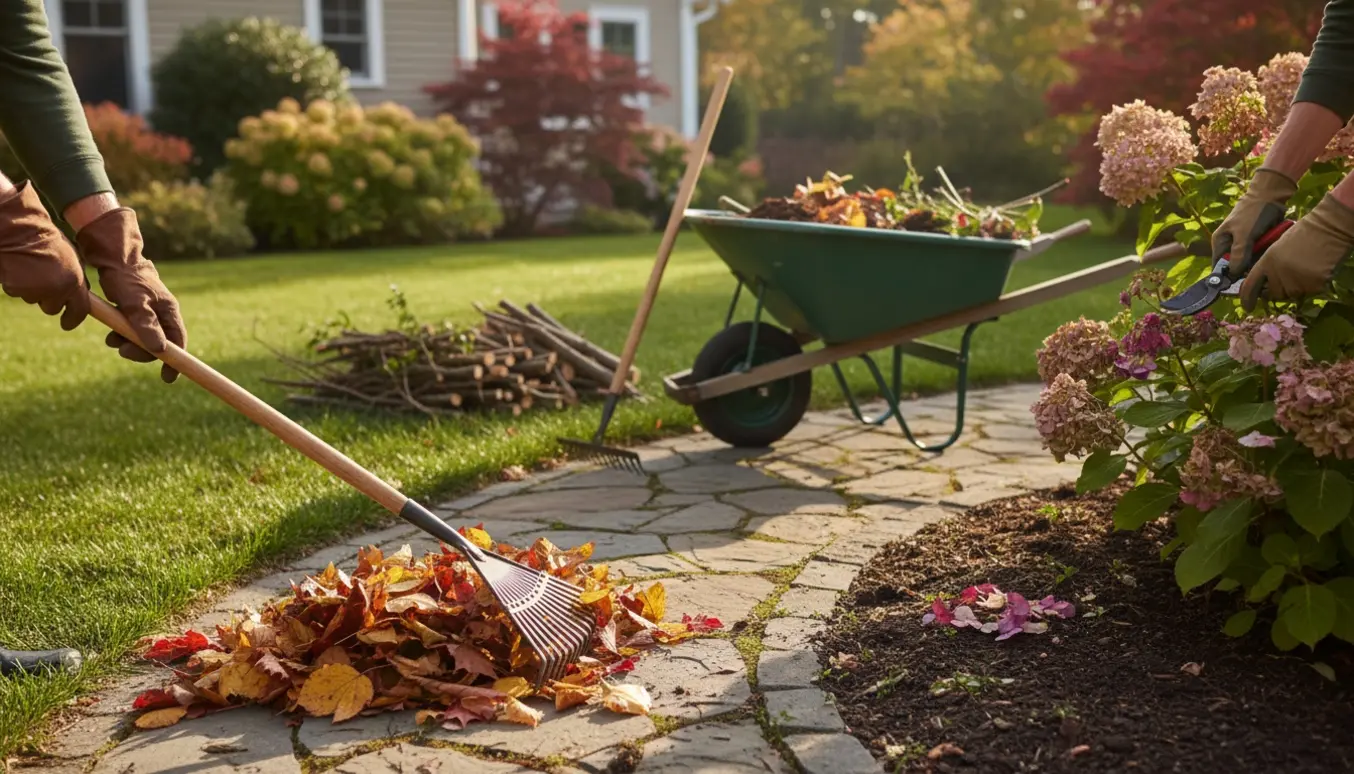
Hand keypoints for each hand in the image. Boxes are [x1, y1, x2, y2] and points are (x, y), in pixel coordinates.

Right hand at [0, 181, 89, 328]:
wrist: (20, 230)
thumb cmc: (48, 241)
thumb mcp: (72, 259)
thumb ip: (76, 279)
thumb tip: (79, 297)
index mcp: (74, 282)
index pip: (79, 310)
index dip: (73, 319)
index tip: (67, 324)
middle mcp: (56, 290)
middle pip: (53, 308)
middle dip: (49, 299)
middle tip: (45, 280)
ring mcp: (35, 291)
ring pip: (35, 300)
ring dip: (34, 290)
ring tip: (32, 268)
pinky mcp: (15, 289)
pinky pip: (19, 293)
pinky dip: (19, 284)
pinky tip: (20, 268)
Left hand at [74, 206, 186, 382]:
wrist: (114, 257)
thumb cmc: (126, 278)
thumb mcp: (135, 305)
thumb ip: (147, 327)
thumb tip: (161, 351)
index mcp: (169, 312)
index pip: (178, 343)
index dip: (175, 362)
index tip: (167, 378)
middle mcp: (164, 313)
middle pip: (159, 344)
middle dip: (140, 351)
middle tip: (121, 351)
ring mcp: (151, 312)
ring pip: (145, 338)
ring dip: (128, 343)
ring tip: (111, 340)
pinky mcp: (138, 310)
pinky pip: (135, 330)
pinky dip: (124, 334)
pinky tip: (112, 332)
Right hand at [1216, 168, 1297, 280]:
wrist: (1271, 196)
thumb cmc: (1253, 213)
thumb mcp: (1244, 235)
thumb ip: (1239, 255)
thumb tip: (1234, 274)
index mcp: (1220, 242)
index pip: (1219, 266)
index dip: (1227, 277)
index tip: (1238, 284)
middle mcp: (1229, 245)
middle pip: (1235, 266)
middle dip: (1245, 270)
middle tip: (1256, 273)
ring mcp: (1243, 244)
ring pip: (1248, 262)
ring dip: (1256, 262)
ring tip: (1264, 261)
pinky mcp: (1256, 242)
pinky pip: (1258, 255)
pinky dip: (1263, 256)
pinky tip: (1269, 255)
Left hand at [1238, 194, 1353, 310]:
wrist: (1329, 228)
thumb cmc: (1303, 234)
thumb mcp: (1277, 247)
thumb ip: (1268, 266)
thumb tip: (1262, 283)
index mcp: (1267, 262)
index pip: (1250, 286)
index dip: (1247, 298)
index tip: (1248, 306)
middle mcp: (1279, 274)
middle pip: (1274, 294)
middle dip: (1278, 289)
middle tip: (1288, 277)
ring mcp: (1297, 281)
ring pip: (1292, 294)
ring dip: (1296, 287)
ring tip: (1304, 268)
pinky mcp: (1315, 285)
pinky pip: (1310, 291)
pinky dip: (1312, 284)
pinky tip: (1316, 269)